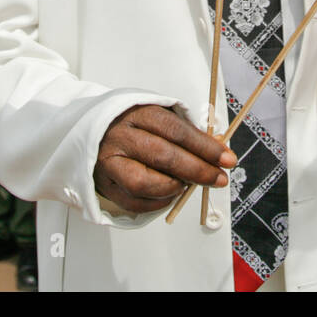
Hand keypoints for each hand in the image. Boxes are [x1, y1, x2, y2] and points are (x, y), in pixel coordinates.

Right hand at [93, 105, 235, 213]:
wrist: (90, 130)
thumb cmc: (130, 123)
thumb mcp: (156, 115)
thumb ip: (183, 131)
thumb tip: (216, 150)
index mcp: (137, 113)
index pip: (177, 131)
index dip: (205, 147)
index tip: (226, 159)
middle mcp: (121, 137)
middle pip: (164, 156)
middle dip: (198, 170)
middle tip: (218, 178)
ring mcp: (110, 162)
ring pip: (145, 183)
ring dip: (173, 187)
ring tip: (187, 184)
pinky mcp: (104, 184)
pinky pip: (133, 202)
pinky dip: (157, 203)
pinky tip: (170, 195)